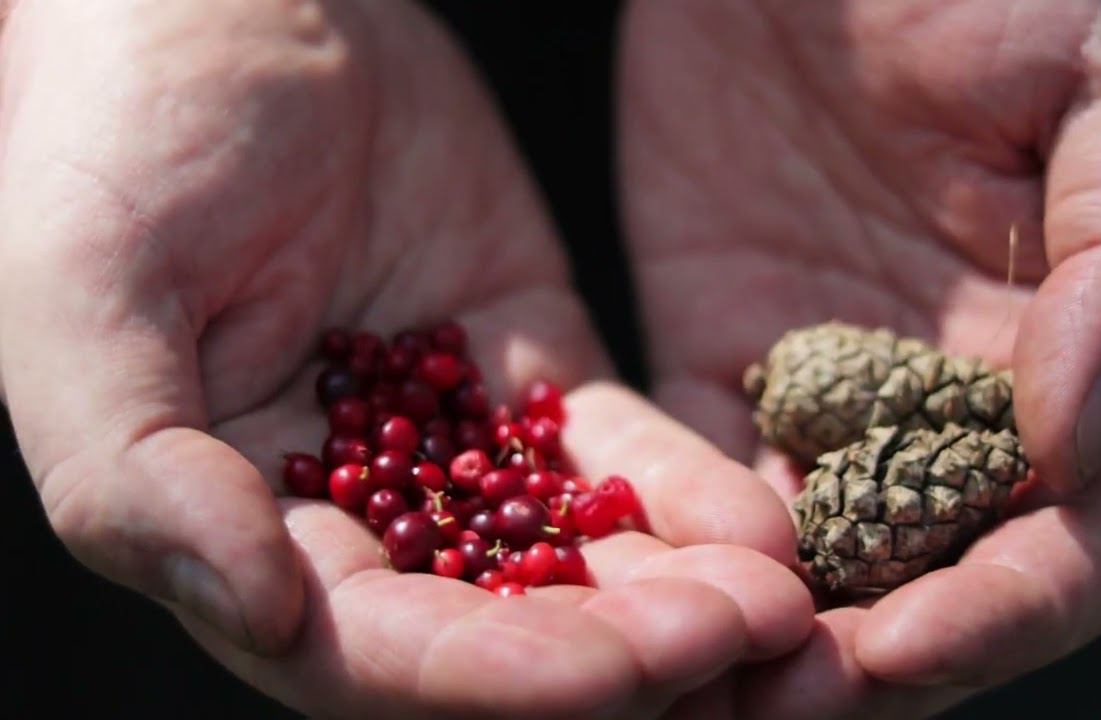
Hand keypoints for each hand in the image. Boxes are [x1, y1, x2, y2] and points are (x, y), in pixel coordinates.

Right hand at [0, 1, 811, 715]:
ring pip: (570, 553)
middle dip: (615, 648)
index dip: (487, 675)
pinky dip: (688, 489)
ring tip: (780, 601)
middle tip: (736, 635)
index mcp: (238, 529)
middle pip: (495, 624)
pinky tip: (765, 525)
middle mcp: (357, 510)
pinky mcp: (529, 363)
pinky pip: (615, 446)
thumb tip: (260, 616)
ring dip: (676, 588)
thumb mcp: (79, 302)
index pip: (369, 649)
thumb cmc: (116, 141)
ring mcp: (454, 442)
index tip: (610, 673)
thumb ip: (138, 477)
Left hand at [621, 0, 1100, 715]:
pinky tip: (631, 603)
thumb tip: (1079, 440)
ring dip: (764, 647)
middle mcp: (956, 405)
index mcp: (1075, 361)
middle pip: (935, 590)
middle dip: (871, 667)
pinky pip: (701, 487)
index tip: (898, 649)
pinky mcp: (722, 360)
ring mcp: (833, 394)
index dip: (1001, 616)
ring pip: (816, 571)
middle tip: (778, 704)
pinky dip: (678, 558)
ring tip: (692, 687)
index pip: (1074, 548)